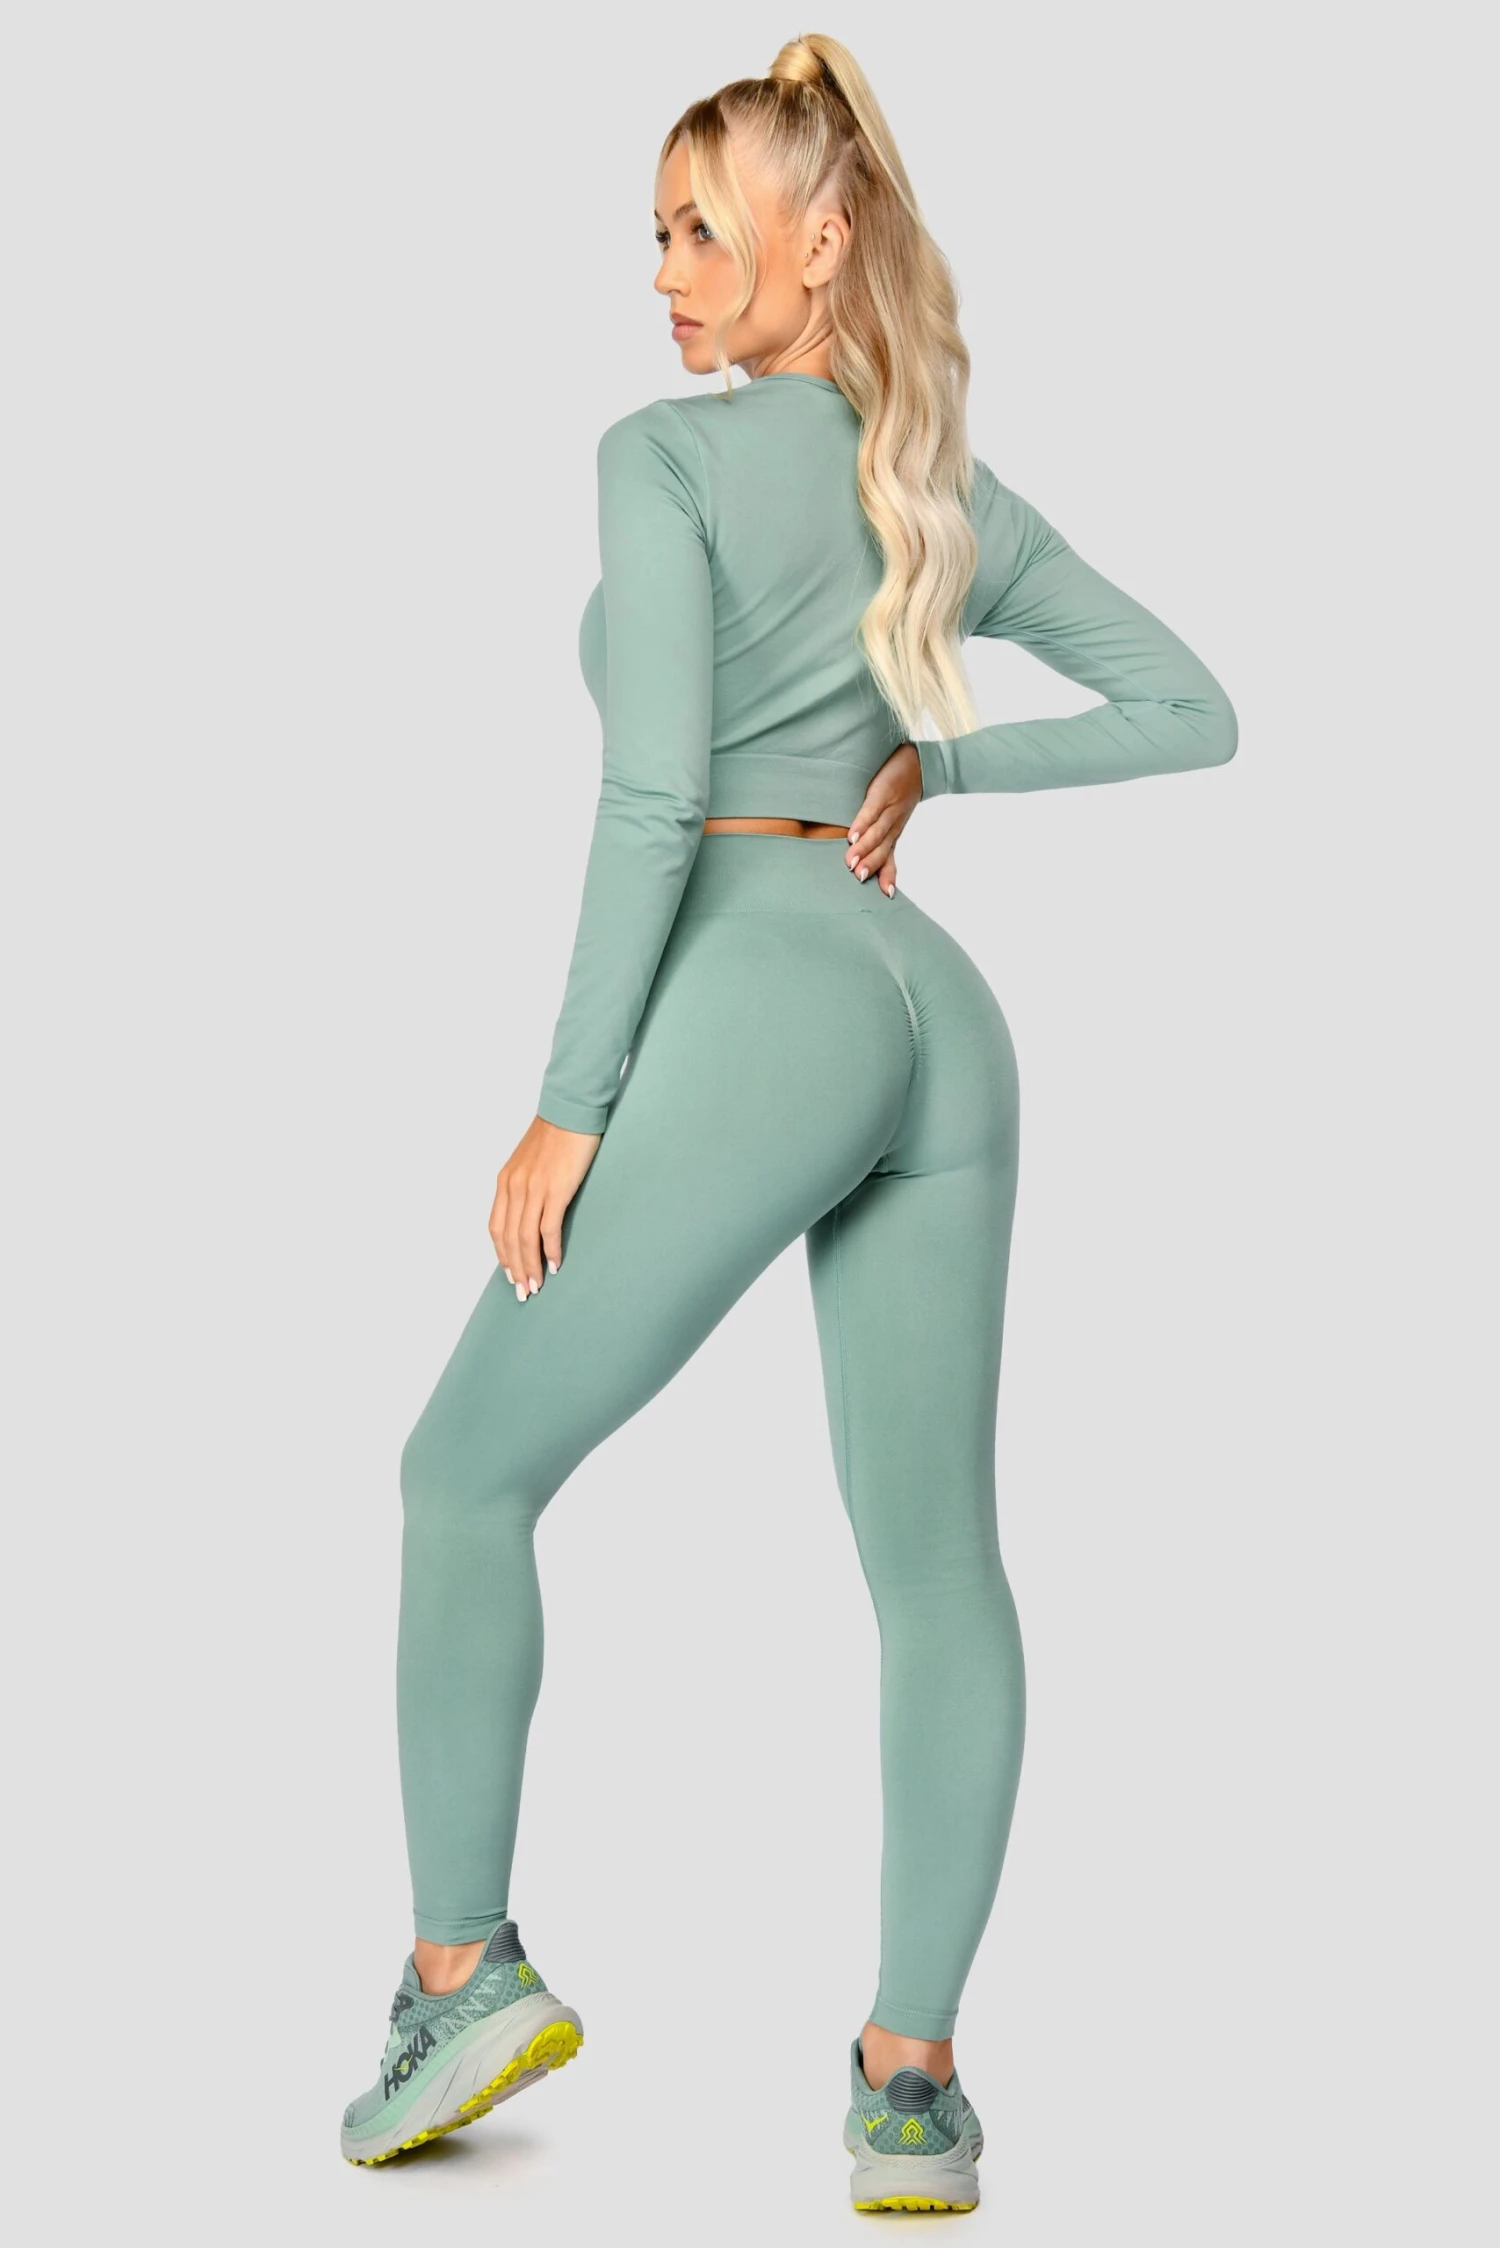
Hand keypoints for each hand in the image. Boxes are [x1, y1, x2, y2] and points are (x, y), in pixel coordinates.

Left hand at [489, 1115, 601, 1302]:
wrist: (570, 1110)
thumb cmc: (555, 1133)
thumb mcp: (530, 1160)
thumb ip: (526, 1184)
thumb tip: (531, 1209)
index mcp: (506, 1181)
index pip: (497, 1228)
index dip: (502, 1255)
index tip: (511, 1274)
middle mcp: (514, 1187)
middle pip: (509, 1239)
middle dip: (515, 1268)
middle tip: (524, 1291)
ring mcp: (534, 1189)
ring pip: (525, 1238)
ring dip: (530, 1266)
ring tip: (536, 1285)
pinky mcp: (556, 1189)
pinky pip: (548, 1228)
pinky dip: (551, 1249)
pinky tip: (556, 1263)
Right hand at [846, 742, 921, 895]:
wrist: (918, 762)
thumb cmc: (901, 790)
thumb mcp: (892, 815)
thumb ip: (876, 832)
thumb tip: (856, 850)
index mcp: (894, 832)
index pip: (890, 857)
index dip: (887, 874)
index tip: (885, 894)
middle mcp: (894, 824)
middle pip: (883, 848)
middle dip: (872, 864)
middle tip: (859, 878)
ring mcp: (888, 808)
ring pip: (877, 833)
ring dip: (864, 849)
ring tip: (851, 863)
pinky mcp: (881, 792)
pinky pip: (871, 811)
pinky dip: (861, 824)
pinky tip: (851, 836)